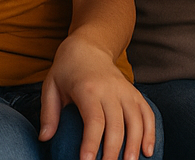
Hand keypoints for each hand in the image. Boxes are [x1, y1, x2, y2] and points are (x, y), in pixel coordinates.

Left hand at [40, 36, 154, 159]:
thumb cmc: (67, 69)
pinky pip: (147, 113)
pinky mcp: (134, 92)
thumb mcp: (51, 86)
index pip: (93, 121)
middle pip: (116, 125)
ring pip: (136, 121)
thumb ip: (48, 113)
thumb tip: (44, 138)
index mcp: (87, 88)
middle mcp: (109, 89)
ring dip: (134, 146)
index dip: (92, 144)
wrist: (88, 46)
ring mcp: (125, 90)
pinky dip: (150, 133)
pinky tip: (148, 151)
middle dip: (113, 152)